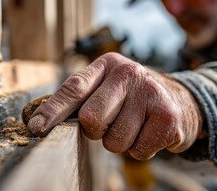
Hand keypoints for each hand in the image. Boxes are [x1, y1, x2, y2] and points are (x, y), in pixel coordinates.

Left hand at [27, 53, 202, 159]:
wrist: (179, 100)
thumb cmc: (131, 98)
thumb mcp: (105, 88)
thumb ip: (79, 99)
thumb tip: (39, 122)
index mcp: (106, 64)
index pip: (73, 88)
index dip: (52, 111)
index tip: (36, 129)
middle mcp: (127, 72)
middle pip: (91, 119)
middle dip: (95, 131)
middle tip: (109, 123)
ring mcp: (150, 92)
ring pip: (115, 141)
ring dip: (120, 142)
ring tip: (132, 126)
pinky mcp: (168, 115)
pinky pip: (138, 151)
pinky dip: (140, 149)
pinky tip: (148, 133)